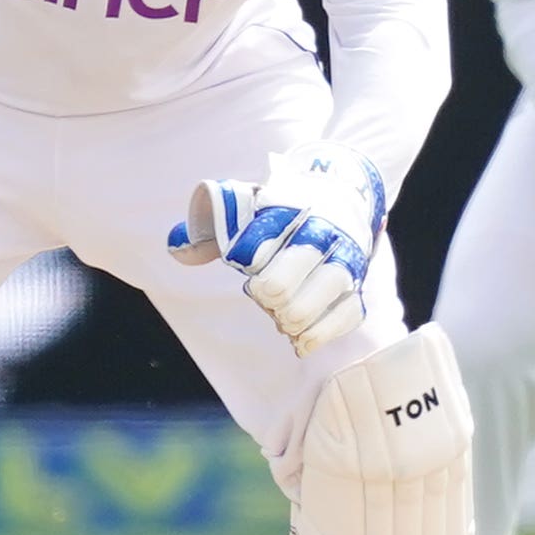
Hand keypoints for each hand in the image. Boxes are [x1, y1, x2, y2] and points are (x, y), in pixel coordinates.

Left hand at [167, 143, 386, 354]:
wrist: (340, 193)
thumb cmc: (278, 212)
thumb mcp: (241, 207)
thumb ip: (207, 228)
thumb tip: (177, 248)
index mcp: (286, 212)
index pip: (258, 249)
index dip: (251, 265)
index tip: (250, 267)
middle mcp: (319, 234)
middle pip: (283, 284)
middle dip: (268, 297)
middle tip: (265, 294)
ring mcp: (343, 261)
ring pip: (320, 296)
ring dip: (292, 317)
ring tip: (282, 318)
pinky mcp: (357, 287)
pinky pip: (346, 315)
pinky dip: (319, 334)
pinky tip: (300, 341)